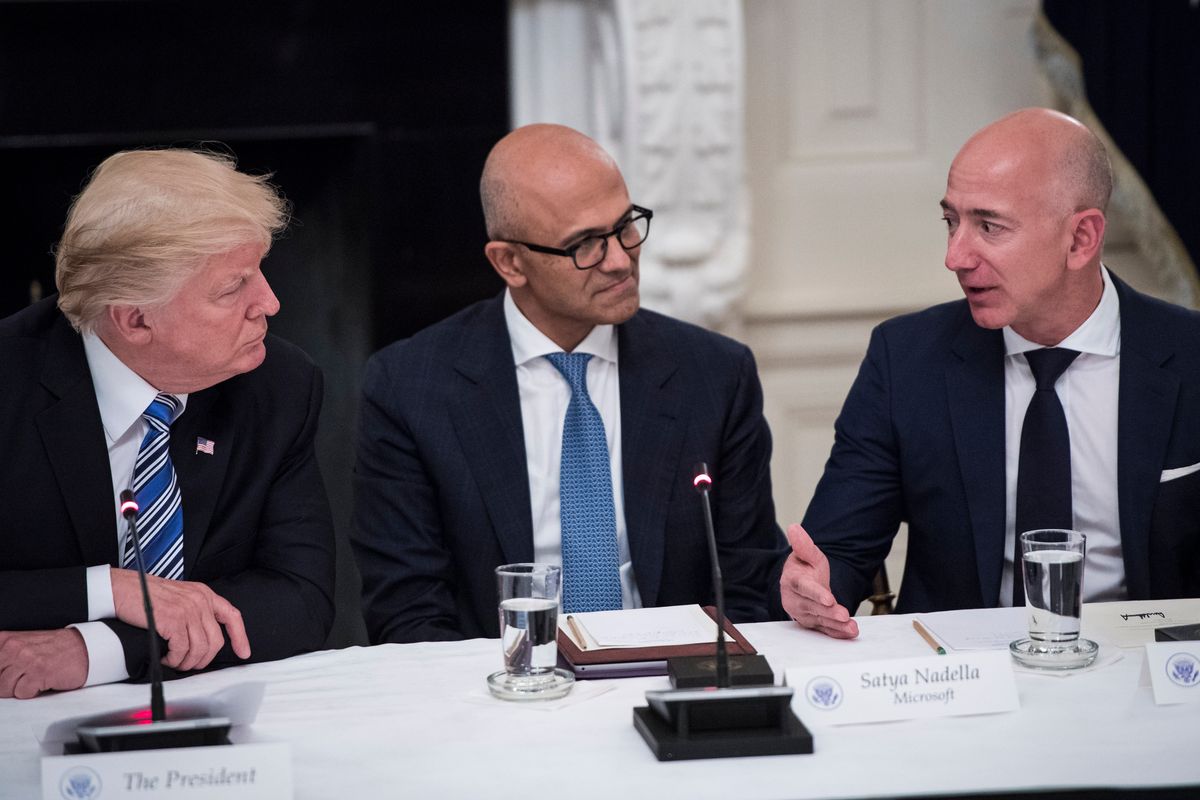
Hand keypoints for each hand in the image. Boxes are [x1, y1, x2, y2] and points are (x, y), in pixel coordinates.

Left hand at [0, 629, 87, 697]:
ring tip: (33, 677)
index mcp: (6, 640)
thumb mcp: (21, 646)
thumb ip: (3, 658)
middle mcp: (14, 647)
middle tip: (24, 676)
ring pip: (4, 689)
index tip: (9, 673)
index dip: (1, 674)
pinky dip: (32, 692)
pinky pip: (22, 694)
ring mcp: (26, 659)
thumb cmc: (54, 649)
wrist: (83, 648)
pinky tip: (42, 681)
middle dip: (7, 684)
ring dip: (20, 688)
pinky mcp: (38, 673)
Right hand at [111, 569, 250, 670]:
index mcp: (204, 594)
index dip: (240, 637)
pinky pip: (182, 650)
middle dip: (203, 659)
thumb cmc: (144, 595)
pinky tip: (165, 658)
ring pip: (200, 649)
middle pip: (215, 641)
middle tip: (189, 664)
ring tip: (173, 661)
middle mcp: (200, 600)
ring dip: (187, 662)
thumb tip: (201, 639)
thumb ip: (194, 612)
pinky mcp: (173, 620)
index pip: (232, 616)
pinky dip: (174, 660)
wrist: (121, 588)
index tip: (243, 652)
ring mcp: (188, 610)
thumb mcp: (179, 597)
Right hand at [779, 523, 858, 638]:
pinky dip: (837, 633)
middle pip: (812, 608)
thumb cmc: (805, 569)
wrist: (804, 582)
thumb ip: (803, 544)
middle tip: (844, 615)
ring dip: (836, 625)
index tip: (829, 599)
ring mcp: (803, 613)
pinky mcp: (812, 623)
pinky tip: (849, 632)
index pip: (803, 588)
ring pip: (820, 621)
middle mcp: (794, 599)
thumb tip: (795, 528)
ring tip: (851, 627)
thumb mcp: (807, 554)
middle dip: (829, 613)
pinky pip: (825, 630)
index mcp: (792, 581)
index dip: (816, 594)